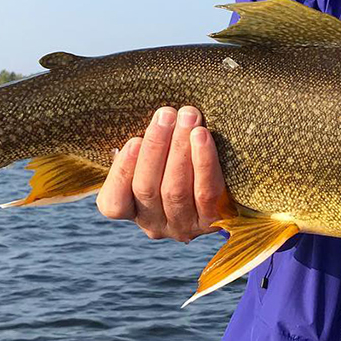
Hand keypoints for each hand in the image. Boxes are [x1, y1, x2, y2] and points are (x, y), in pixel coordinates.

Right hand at [95, 106, 227, 240]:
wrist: (226, 190)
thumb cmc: (179, 163)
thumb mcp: (154, 161)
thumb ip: (145, 149)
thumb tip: (148, 122)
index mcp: (132, 212)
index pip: (114, 204)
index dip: (121, 173)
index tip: (134, 140)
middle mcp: (155, 225)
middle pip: (147, 189)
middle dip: (156, 146)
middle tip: (166, 114)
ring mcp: (184, 227)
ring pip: (175, 190)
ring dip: (180, 148)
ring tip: (188, 116)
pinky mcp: (212, 221)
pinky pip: (206, 191)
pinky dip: (203, 161)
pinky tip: (202, 135)